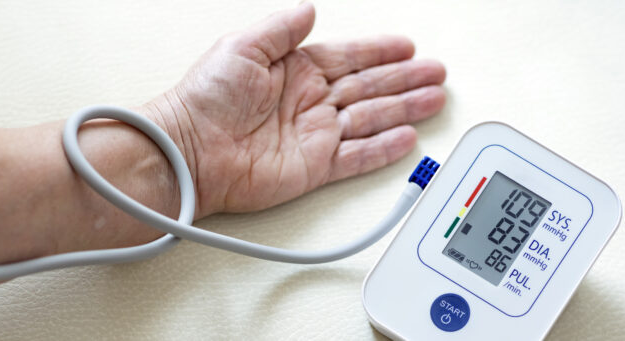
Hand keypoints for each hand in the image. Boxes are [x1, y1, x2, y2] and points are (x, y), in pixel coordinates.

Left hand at [141, 3, 445, 215]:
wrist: (189, 151)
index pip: (348, 57)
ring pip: (370, 119)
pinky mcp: (312, 168)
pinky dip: (383, 148)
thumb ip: (281, 29)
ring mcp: (312, 136)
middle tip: (435, 73)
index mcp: (294, 71)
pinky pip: (357, 156)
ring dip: (403, 109)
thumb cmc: (203, 99)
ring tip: (434, 100)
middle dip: (404, 79)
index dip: (379, 51)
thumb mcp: (241, 47)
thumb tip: (309, 9)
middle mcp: (307, 102)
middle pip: (368, 87)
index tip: (406, 46)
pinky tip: (407, 138)